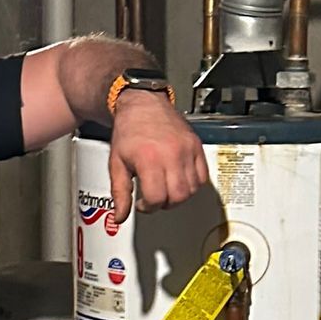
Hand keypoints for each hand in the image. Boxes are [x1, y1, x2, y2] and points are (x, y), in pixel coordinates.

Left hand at [107, 91, 207, 222]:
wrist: (142, 104)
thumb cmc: (129, 130)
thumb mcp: (117, 163)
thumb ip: (120, 192)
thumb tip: (120, 216)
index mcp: (149, 159)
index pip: (156, 198)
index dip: (148, 207)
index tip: (143, 204)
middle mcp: (171, 155)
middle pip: (177, 197)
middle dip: (165, 203)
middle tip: (156, 198)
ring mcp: (187, 150)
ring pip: (192, 189)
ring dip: (180, 195)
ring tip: (167, 188)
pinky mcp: (196, 146)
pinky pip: (203, 176)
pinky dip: (194, 184)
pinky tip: (180, 180)